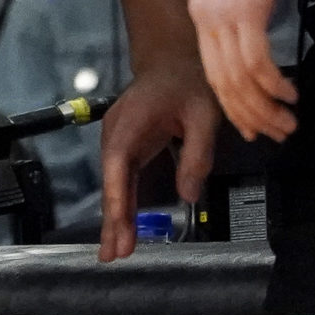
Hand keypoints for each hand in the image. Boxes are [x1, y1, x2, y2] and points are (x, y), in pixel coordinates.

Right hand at [95, 57, 219, 261]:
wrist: (172, 59)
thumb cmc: (189, 83)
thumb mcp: (204, 116)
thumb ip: (197, 155)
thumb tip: (189, 196)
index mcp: (132, 122)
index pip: (118, 165)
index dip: (116, 199)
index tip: (118, 228)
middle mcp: (116, 132)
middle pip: (110, 181)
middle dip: (111, 218)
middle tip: (113, 255)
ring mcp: (117, 139)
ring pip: (113, 183)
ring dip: (114, 215)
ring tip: (115, 250)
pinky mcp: (124, 145)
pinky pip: (121, 178)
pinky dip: (121, 203)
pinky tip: (122, 226)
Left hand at [190, 0, 304, 142]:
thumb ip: (244, 5)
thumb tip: (258, 28)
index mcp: (200, 7)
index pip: (212, 70)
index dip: (232, 103)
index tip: (254, 124)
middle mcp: (203, 14)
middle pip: (222, 83)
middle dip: (250, 116)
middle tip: (277, 134)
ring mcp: (222, 11)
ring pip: (239, 79)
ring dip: (265, 108)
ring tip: (289, 122)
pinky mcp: (245, 6)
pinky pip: (256, 61)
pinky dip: (273, 85)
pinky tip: (290, 93)